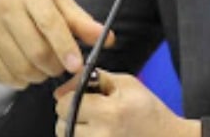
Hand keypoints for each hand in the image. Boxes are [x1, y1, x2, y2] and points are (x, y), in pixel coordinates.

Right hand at [0, 0, 112, 89]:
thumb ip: (82, 22)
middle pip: (37, 51)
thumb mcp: (58, 5)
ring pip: (22, 68)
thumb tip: (107, 39)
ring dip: (39, 76)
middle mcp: (1, 3)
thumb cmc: (32, 6)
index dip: (65, 47)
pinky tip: (23, 66)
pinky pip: (6, 77)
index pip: (50, 23)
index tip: (77, 66)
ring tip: (43, 66)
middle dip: (55, 66)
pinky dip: (21, 80)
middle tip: (60, 67)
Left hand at [53, 70, 196, 136]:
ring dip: (76, 131)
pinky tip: (100, 134)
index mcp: (109, 112)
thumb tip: (62, 89)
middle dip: (72, 116)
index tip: (84, 97)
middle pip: (61, 125)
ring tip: (97, 125)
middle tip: (92, 113)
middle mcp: (102, 136)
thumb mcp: (127, 84)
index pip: (64, 104)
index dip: (70, 96)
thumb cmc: (148, 111)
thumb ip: (93, 79)